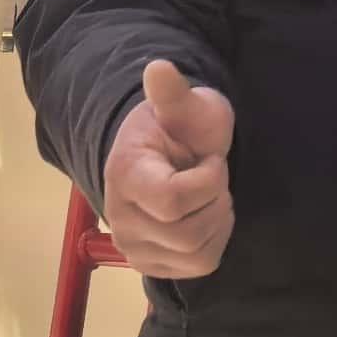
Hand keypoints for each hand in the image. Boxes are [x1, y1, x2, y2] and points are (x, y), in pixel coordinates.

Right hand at [104, 58, 236, 278]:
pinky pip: (199, 267)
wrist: (163, 154)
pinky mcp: (149, 266)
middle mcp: (120, 217)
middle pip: (188, 233)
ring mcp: (132, 247)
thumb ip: (173, 94)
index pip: (172, 200)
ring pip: (197, 254)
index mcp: (125, 174)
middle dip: (216, 200)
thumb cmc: (180, 129)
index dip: (208, 181)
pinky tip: (205, 215)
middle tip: (211, 175)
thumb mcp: (185, 106)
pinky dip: (214, 241)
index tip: (211, 159)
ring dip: (217, 221)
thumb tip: (159, 68)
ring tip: (208, 194)